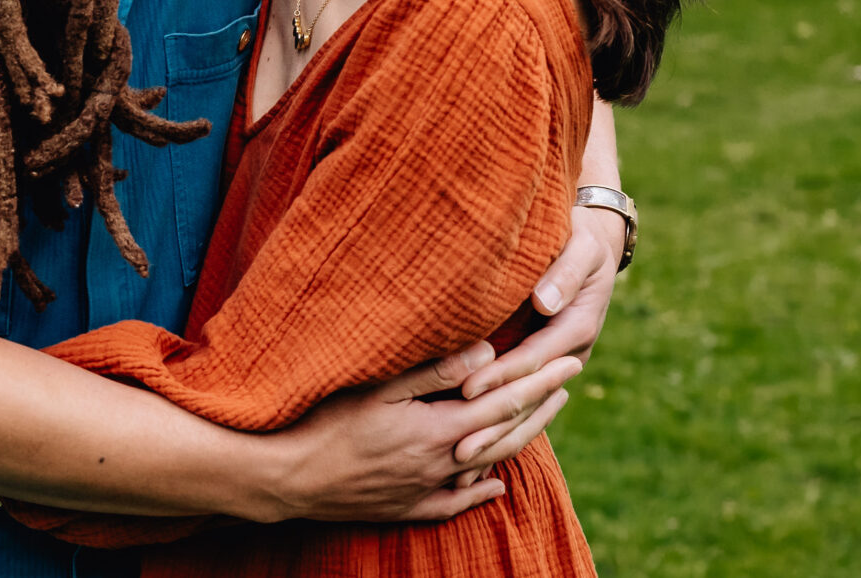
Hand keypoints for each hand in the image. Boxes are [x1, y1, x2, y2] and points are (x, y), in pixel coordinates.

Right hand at [277, 344, 579, 522]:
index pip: (504, 403)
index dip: (541, 381)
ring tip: (540, 419)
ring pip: (486, 467)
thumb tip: (486, 353)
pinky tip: (495, 486)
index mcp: (438, 431)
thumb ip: (434, 371)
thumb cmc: (326, 423)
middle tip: (569, 382)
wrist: (289, 479)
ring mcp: (424, 491)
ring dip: (517, 442)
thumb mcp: (378, 387)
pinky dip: (480, 493)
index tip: (572, 360)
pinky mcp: (405, 508)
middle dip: (541, 407)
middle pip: (506, 437)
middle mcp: (441, 465)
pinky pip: (454, 503)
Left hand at [450, 204, 625, 451]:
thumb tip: (544, 301)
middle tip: (459, 452)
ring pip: (524, 410)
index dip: (500, 376)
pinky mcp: (542, 366)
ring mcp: (556, 365)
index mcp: (577, 328)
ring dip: (494, 439)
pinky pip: (520, 403)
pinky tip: (473, 453)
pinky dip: (498, 428)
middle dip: (493, 426)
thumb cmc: (581, 237)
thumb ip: (564, 273)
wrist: (592, 242)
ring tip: (461, 466)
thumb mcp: (581, 248)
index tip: (468, 391)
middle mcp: (569, 355)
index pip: (532, 358)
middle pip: (527, 398)